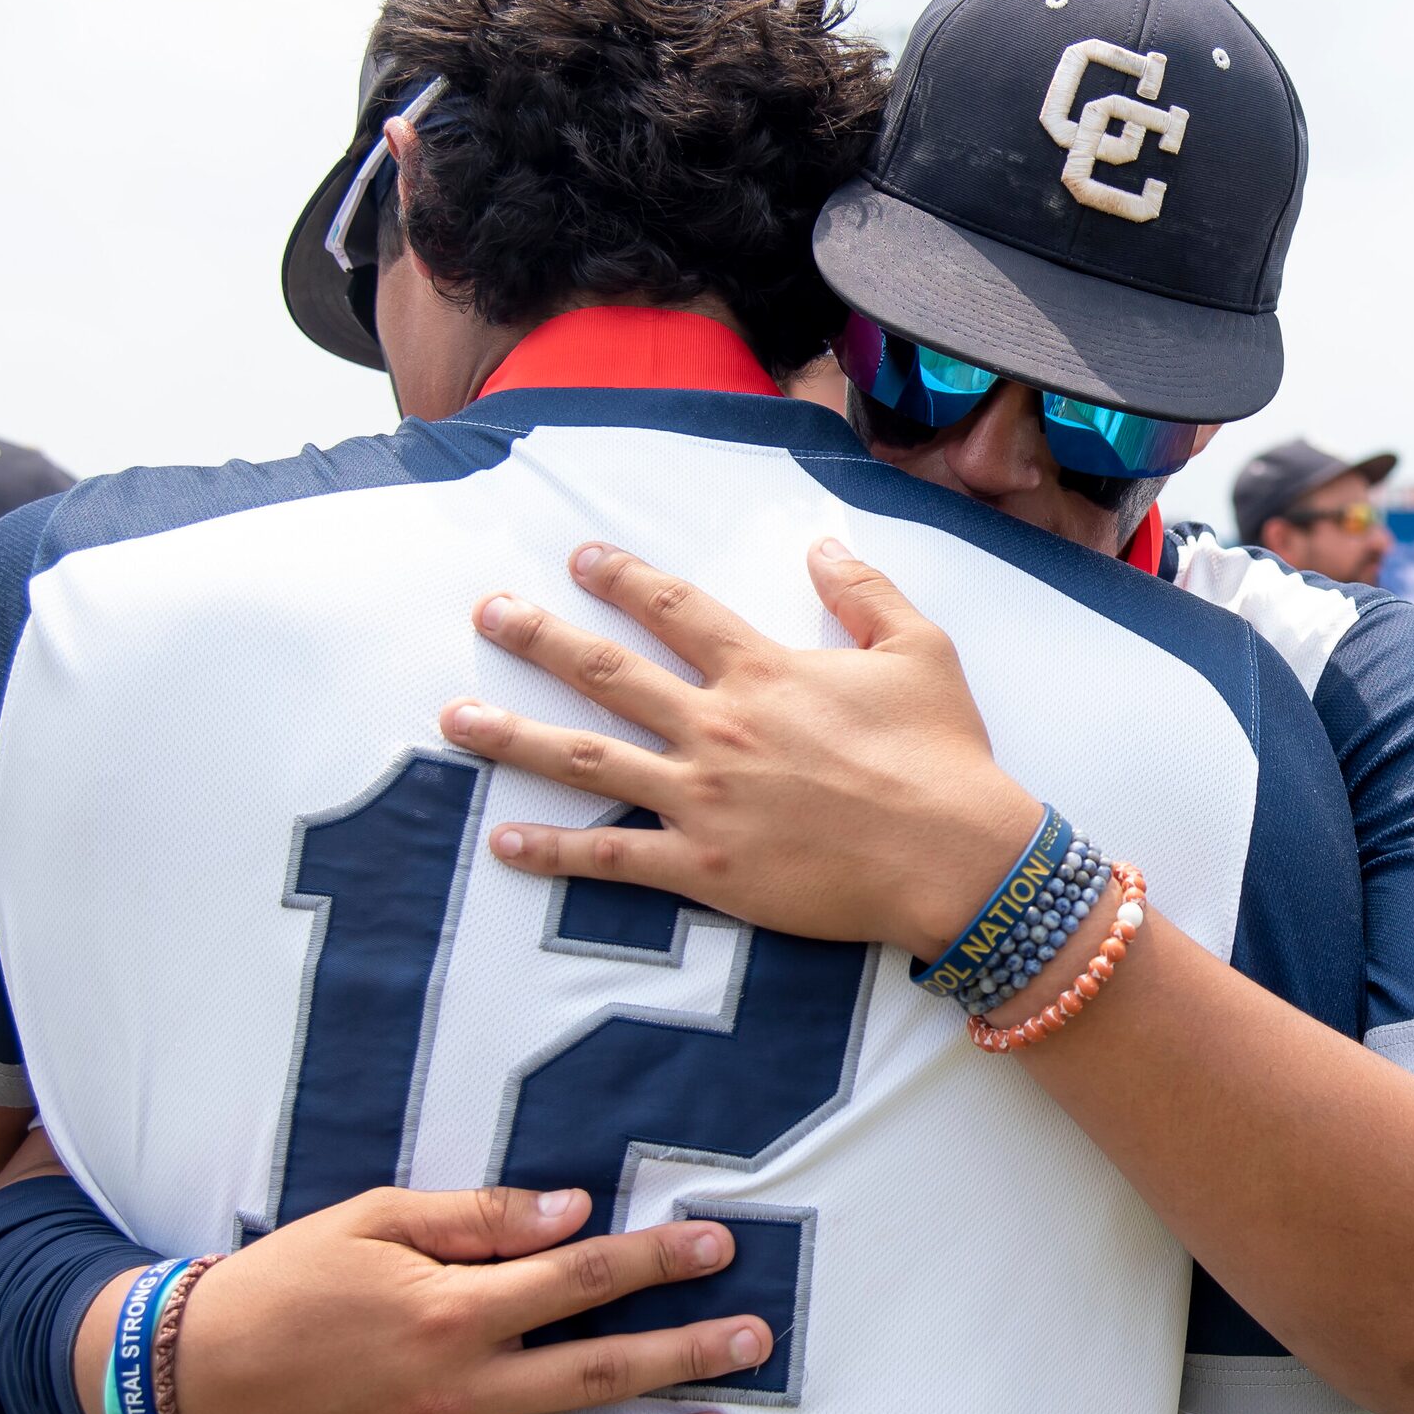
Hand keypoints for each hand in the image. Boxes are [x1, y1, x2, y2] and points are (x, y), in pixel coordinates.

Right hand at [164, 1185, 773, 1413]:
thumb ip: (480, 1218)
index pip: (581, 1279)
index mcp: (451, 1308)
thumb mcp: (374, 1220)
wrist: (185, 1379)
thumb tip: (574, 1210)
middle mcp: (457, 1388)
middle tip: (755, 1343)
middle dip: (685, 1353)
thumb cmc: (285, 1285)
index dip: (655, 1259)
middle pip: (597, 1371)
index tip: (719, 1244)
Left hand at [440, 540, 1045, 958]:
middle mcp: (719, 727)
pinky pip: (614, 858)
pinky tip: (506, 842)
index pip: (675, 610)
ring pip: (589, 759)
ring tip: (457, 719)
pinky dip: (555, 852)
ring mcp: (704, 800)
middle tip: (487, 614)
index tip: (581, 558)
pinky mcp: (706, 869)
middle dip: (539, 639)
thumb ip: (864, 592)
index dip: (623, 579)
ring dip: (517, 737)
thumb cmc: (944, 756)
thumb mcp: (921, 650)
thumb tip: (822, 545)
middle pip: (608, 673)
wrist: (957, 857)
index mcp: (764, 671)